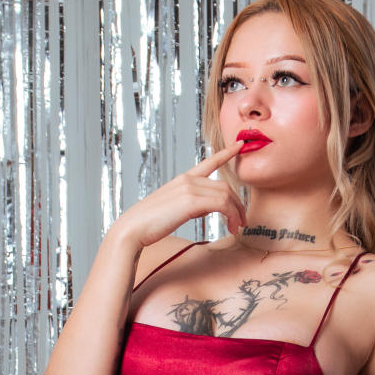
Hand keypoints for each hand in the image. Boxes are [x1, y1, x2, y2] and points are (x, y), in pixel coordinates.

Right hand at [112, 143, 245, 250]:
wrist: (133, 228)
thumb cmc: (149, 224)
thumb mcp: (172, 209)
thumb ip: (190, 204)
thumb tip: (205, 208)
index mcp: (183, 180)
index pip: (209, 162)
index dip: (226, 153)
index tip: (239, 146)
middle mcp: (187, 180)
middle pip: (225, 186)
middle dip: (238, 203)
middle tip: (241, 220)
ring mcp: (189, 188)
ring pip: (226, 195)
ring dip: (236, 212)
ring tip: (236, 227)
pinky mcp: (191, 201)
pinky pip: (222, 204)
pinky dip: (231, 215)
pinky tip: (231, 227)